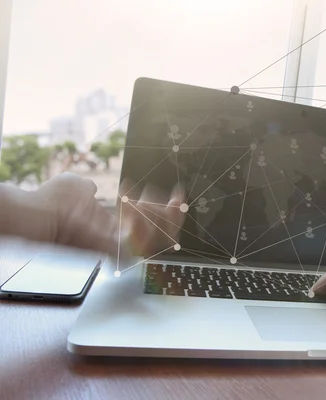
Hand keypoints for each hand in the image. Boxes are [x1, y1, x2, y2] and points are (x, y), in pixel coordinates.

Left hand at [34, 172, 184, 256]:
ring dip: (157, 215)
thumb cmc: (53, 201)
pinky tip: (131, 202)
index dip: (167, 211)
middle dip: (173, 216)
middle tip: (177, 200)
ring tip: (142, 199)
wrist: (38, 213)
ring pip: (157, 237)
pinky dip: (140, 217)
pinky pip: (141, 236)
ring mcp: (120, 246)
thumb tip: (93, 188)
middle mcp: (121, 240)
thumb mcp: (77, 187)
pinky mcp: (116, 247)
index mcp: (114, 228)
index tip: (178, 195)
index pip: (151, 226)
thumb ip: (90, 189)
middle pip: (163, 236)